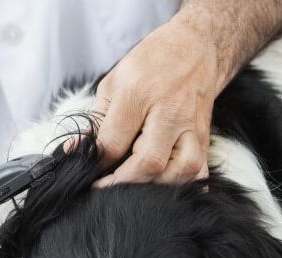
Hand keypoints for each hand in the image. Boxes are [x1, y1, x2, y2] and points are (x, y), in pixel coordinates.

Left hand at [92, 17, 224, 187]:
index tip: (90, 172)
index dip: (98, 162)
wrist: (196, 47)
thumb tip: (76, 151)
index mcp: (139, 94)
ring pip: (181, 171)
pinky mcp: (205, 137)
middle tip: (108, 187)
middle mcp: (169, 112)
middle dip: (125, 182)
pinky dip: (185, 184)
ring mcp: (192, 126)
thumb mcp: (114, 82)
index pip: (115, 141)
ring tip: (136, 185)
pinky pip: (200, 170)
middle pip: (150, 161)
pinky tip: (166, 187)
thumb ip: (96, 120)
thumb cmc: (151, 64)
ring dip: (156, 185)